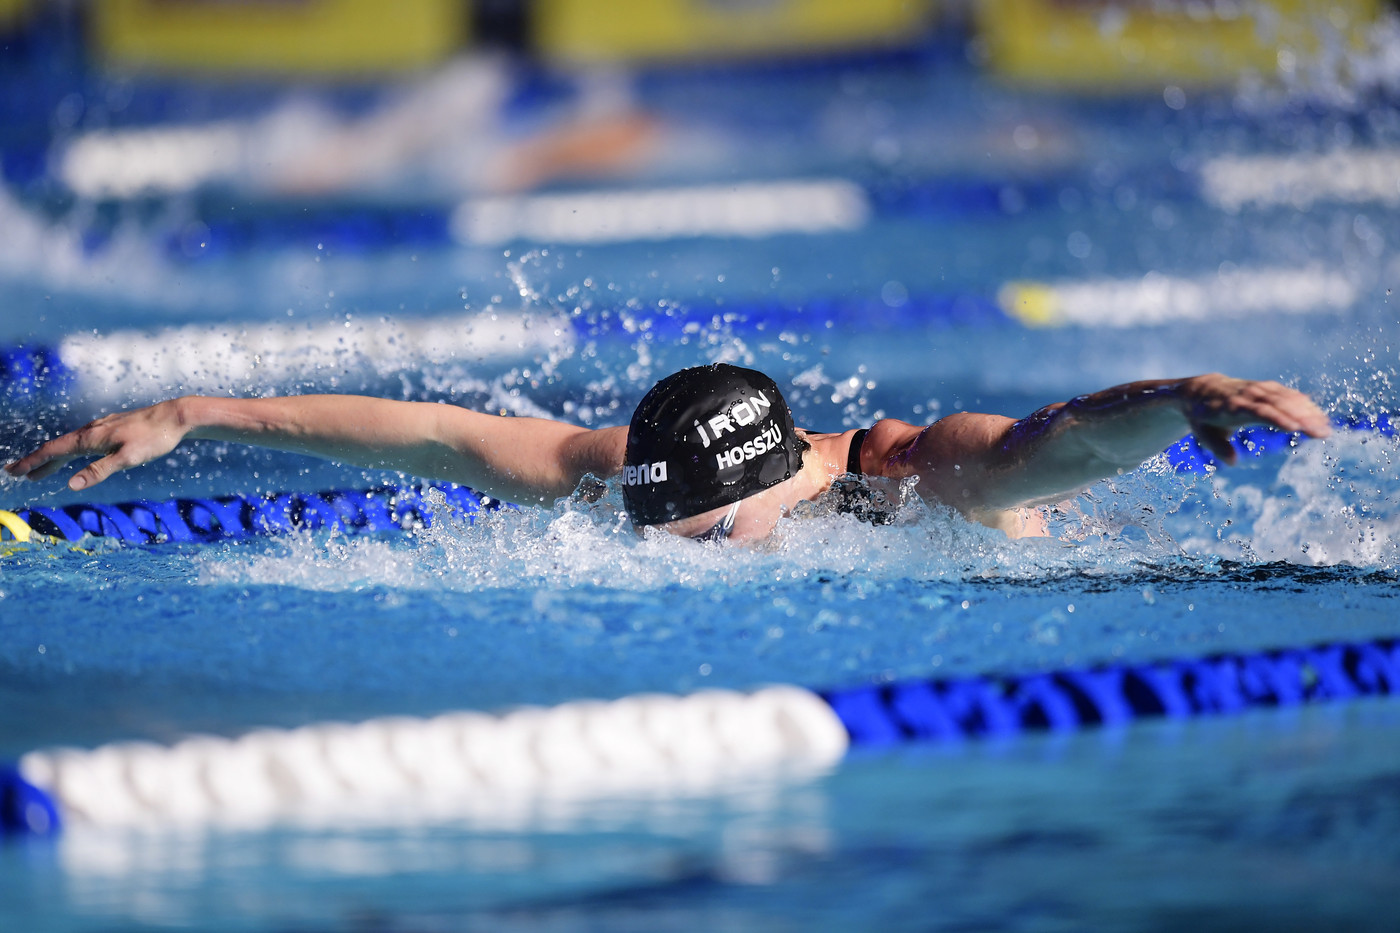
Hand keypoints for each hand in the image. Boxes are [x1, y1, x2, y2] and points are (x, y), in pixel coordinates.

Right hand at [4, 399, 189, 490]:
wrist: (176, 416)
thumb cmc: (155, 438)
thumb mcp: (128, 459)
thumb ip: (99, 471)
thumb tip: (71, 485)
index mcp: (91, 438)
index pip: (53, 451)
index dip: (32, 462)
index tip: (13, 472)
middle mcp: (92, 431)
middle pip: (57, 448)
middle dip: (36, 461)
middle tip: (17, 473)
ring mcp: (102, 429)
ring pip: (70, 445)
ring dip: (53, 458)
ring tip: (39, 472)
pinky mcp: (113, 429)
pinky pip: (83, 442)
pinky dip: (70, 452)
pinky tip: (74, 456)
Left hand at [1179, 374, 1330, 464]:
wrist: (1202, 389)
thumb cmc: (1203, 417)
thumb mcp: (1203, 433)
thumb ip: (1217, 446)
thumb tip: (1232, 461)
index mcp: (1232, 406)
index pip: (1259, 411)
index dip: (1278, 418)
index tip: (1296, 428)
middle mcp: (1249, 394)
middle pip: (1279, 404)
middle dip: (1302, 417)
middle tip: (1323, 433)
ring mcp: (1260, 388)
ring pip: (1287, 397)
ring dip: (1308, 411)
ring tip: (1326, 428)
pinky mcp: (1268, 387)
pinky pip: (1288, 394)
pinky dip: (1304, 404)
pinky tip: (1319, 417)